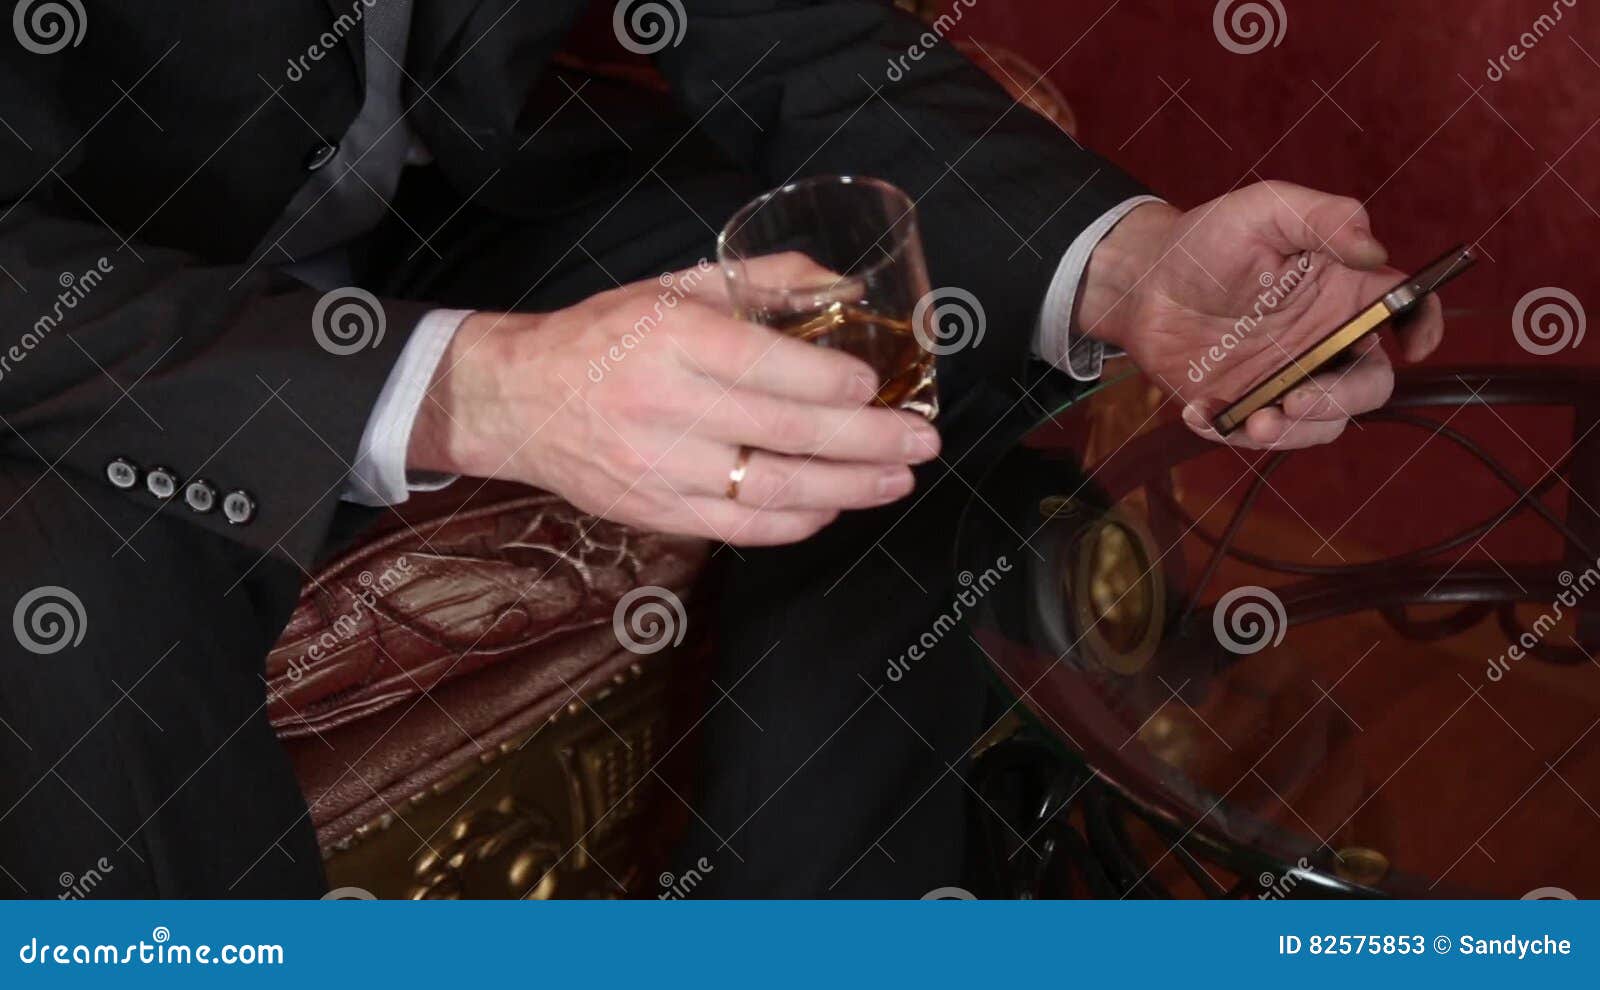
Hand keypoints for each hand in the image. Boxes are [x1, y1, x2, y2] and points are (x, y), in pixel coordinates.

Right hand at [407, 260, 940, 544]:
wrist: (520, 401)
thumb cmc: (606, 336)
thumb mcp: (678, 287)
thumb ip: (765, 282)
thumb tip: (848, 286)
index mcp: (672, 340)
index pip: (769, 369)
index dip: (834, 384)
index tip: (878, 387)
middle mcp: (666, 407)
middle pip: (787, 434)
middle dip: (868, 442)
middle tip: (922, 441)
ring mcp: (661, 469)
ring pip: (772, 492)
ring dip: (848, 490)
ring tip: (897, 480)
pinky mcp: (658, 513)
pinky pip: (742, 528)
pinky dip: (798, 523)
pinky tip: (835, 507)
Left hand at [1077, 181, 1445, 448]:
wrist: (1144, 284)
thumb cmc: (1208, 240)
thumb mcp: (1264, 209)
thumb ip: (1322, 217)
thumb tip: (1373, 249)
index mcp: (1345, 290)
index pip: (1408, 310)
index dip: (1424, 327)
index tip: (1414, 347)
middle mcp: (1328, 340)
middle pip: (1370, 384)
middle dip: (1345, 399)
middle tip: (1298, 399)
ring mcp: (1291, 377)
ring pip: (1322, 422)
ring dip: (1296, 431)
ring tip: (1255, 422)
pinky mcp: (1250, 405)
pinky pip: (1262, 435)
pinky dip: (1237, 434)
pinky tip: (1201, 413)